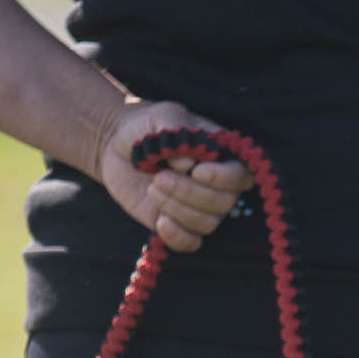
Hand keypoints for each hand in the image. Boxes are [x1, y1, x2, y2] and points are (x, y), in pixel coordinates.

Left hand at [95, 99, 248, 253]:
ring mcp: (198, 207)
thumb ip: (177, 129)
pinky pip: (192, 243)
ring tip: (152, 187)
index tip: (196, 171)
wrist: (117, 146)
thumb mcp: (162, 114)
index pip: (241, 174)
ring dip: (178, 209)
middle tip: (159, 177)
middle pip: (225, 203)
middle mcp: (217, 184)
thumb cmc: (146, 126)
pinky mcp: (178, 224)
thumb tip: (187, 163)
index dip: (223, 178)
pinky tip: (160, 221)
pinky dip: (177, 236)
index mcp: (221, 155)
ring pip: (207, 223)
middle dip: (189, 193)